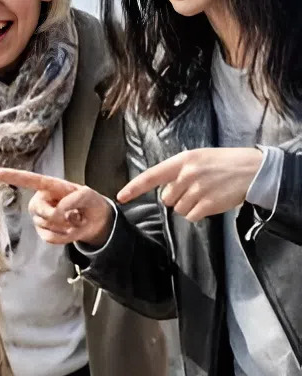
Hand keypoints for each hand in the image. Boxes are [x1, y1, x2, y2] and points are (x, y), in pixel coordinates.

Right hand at [0, 168, 113, 246]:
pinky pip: (49, 238)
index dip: (10, 176)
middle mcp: (41, 200)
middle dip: (56, 215)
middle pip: (37, 209)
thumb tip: (58, 211)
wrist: (96, 222)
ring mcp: (41, 217)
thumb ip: (74, 199)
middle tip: (76, 214)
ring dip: (65, 226)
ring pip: (44, 225)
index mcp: (50, 186)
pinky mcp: (43, 231)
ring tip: (76, 221)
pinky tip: (71, 231)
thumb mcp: (88, 195)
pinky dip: (64, 238)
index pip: (28, 180)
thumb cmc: (91, 203)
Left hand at [118, 148, 264, 222]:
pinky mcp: (207, 204)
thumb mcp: (199, 158)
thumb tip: (163, 188)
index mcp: (183, 160)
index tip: (121, 197)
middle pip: (166, 198)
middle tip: (198, 188)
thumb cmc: (225, 163)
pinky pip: (191, 217)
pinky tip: (212, 201)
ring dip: (190, 206)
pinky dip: (199, 213)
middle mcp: (187, 174)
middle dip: (178, 197)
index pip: (152, 175)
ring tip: (207, 193)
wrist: (254, 169)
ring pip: (178, 209)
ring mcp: (197, 189)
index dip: (135, 188)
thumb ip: (178, 171)